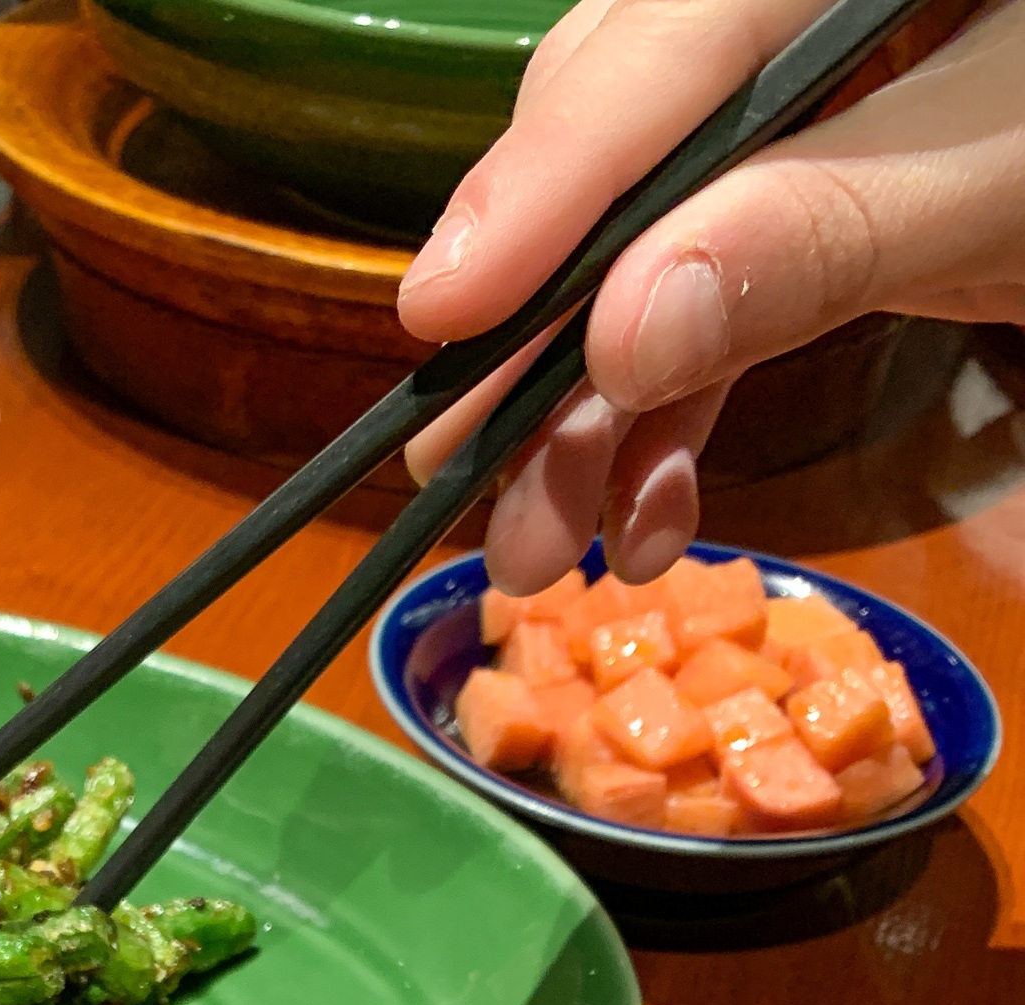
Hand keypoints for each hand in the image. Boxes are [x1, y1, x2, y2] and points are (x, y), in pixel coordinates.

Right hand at [395, 0, 1024, 594]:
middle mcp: (802, 13)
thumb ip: (831, 227)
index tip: (442, 307)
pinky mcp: (819, 188)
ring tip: (534, 547)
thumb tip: (624, 327)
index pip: (675, 34)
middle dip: (541, 327)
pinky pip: (713, 289)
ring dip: (588, 409)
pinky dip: (671, 410)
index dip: (551, 173)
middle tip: (452, 458)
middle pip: (623, 143)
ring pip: (648, 238)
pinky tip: (642, 510)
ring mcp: (809, 103)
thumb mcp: (1019, 173)